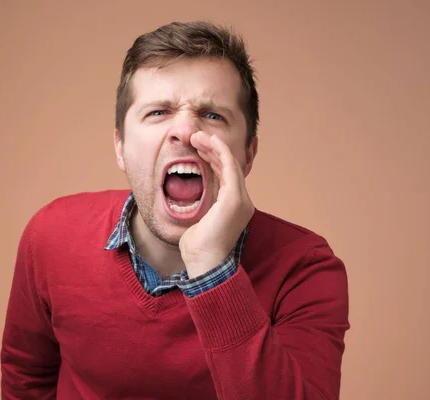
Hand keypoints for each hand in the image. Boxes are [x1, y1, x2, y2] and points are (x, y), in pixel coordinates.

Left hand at [179, 131, 254, 277]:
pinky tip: (207, 142)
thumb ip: (200, 206)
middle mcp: (242, 201)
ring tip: (197, 136)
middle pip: (228, 166)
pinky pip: (229, 166)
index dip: (212, 158)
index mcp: (234, 207)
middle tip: (195, 137)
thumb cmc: (197, 248)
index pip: (225, 175)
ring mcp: (241, 199)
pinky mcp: (235, 198)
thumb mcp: (198, 221)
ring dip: (213, 146)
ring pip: (229, 163)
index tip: (197, 147)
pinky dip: (219, 151)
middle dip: (212, 149)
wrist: (204, 263)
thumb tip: (187, 197)